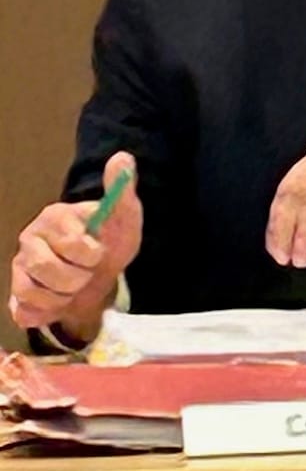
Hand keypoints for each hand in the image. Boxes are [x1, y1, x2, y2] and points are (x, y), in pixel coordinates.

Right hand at [8, 151, 142, 338]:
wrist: (102, 276)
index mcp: (54, 216)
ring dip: (65, 297)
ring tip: (75, 286)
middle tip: (86, 270)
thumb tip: (122, 157)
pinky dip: (48, 313)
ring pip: (36, 293)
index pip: (72, 243)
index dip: (91, 254)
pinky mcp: (15, 294)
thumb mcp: (125, 218)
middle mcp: (29, 239)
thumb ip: (122, 190)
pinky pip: (26, 312)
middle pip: (51, 271)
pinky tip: (60, 301)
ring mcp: (18, 267)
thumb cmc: (110, 242)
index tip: (98, 250)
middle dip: (79, 277)